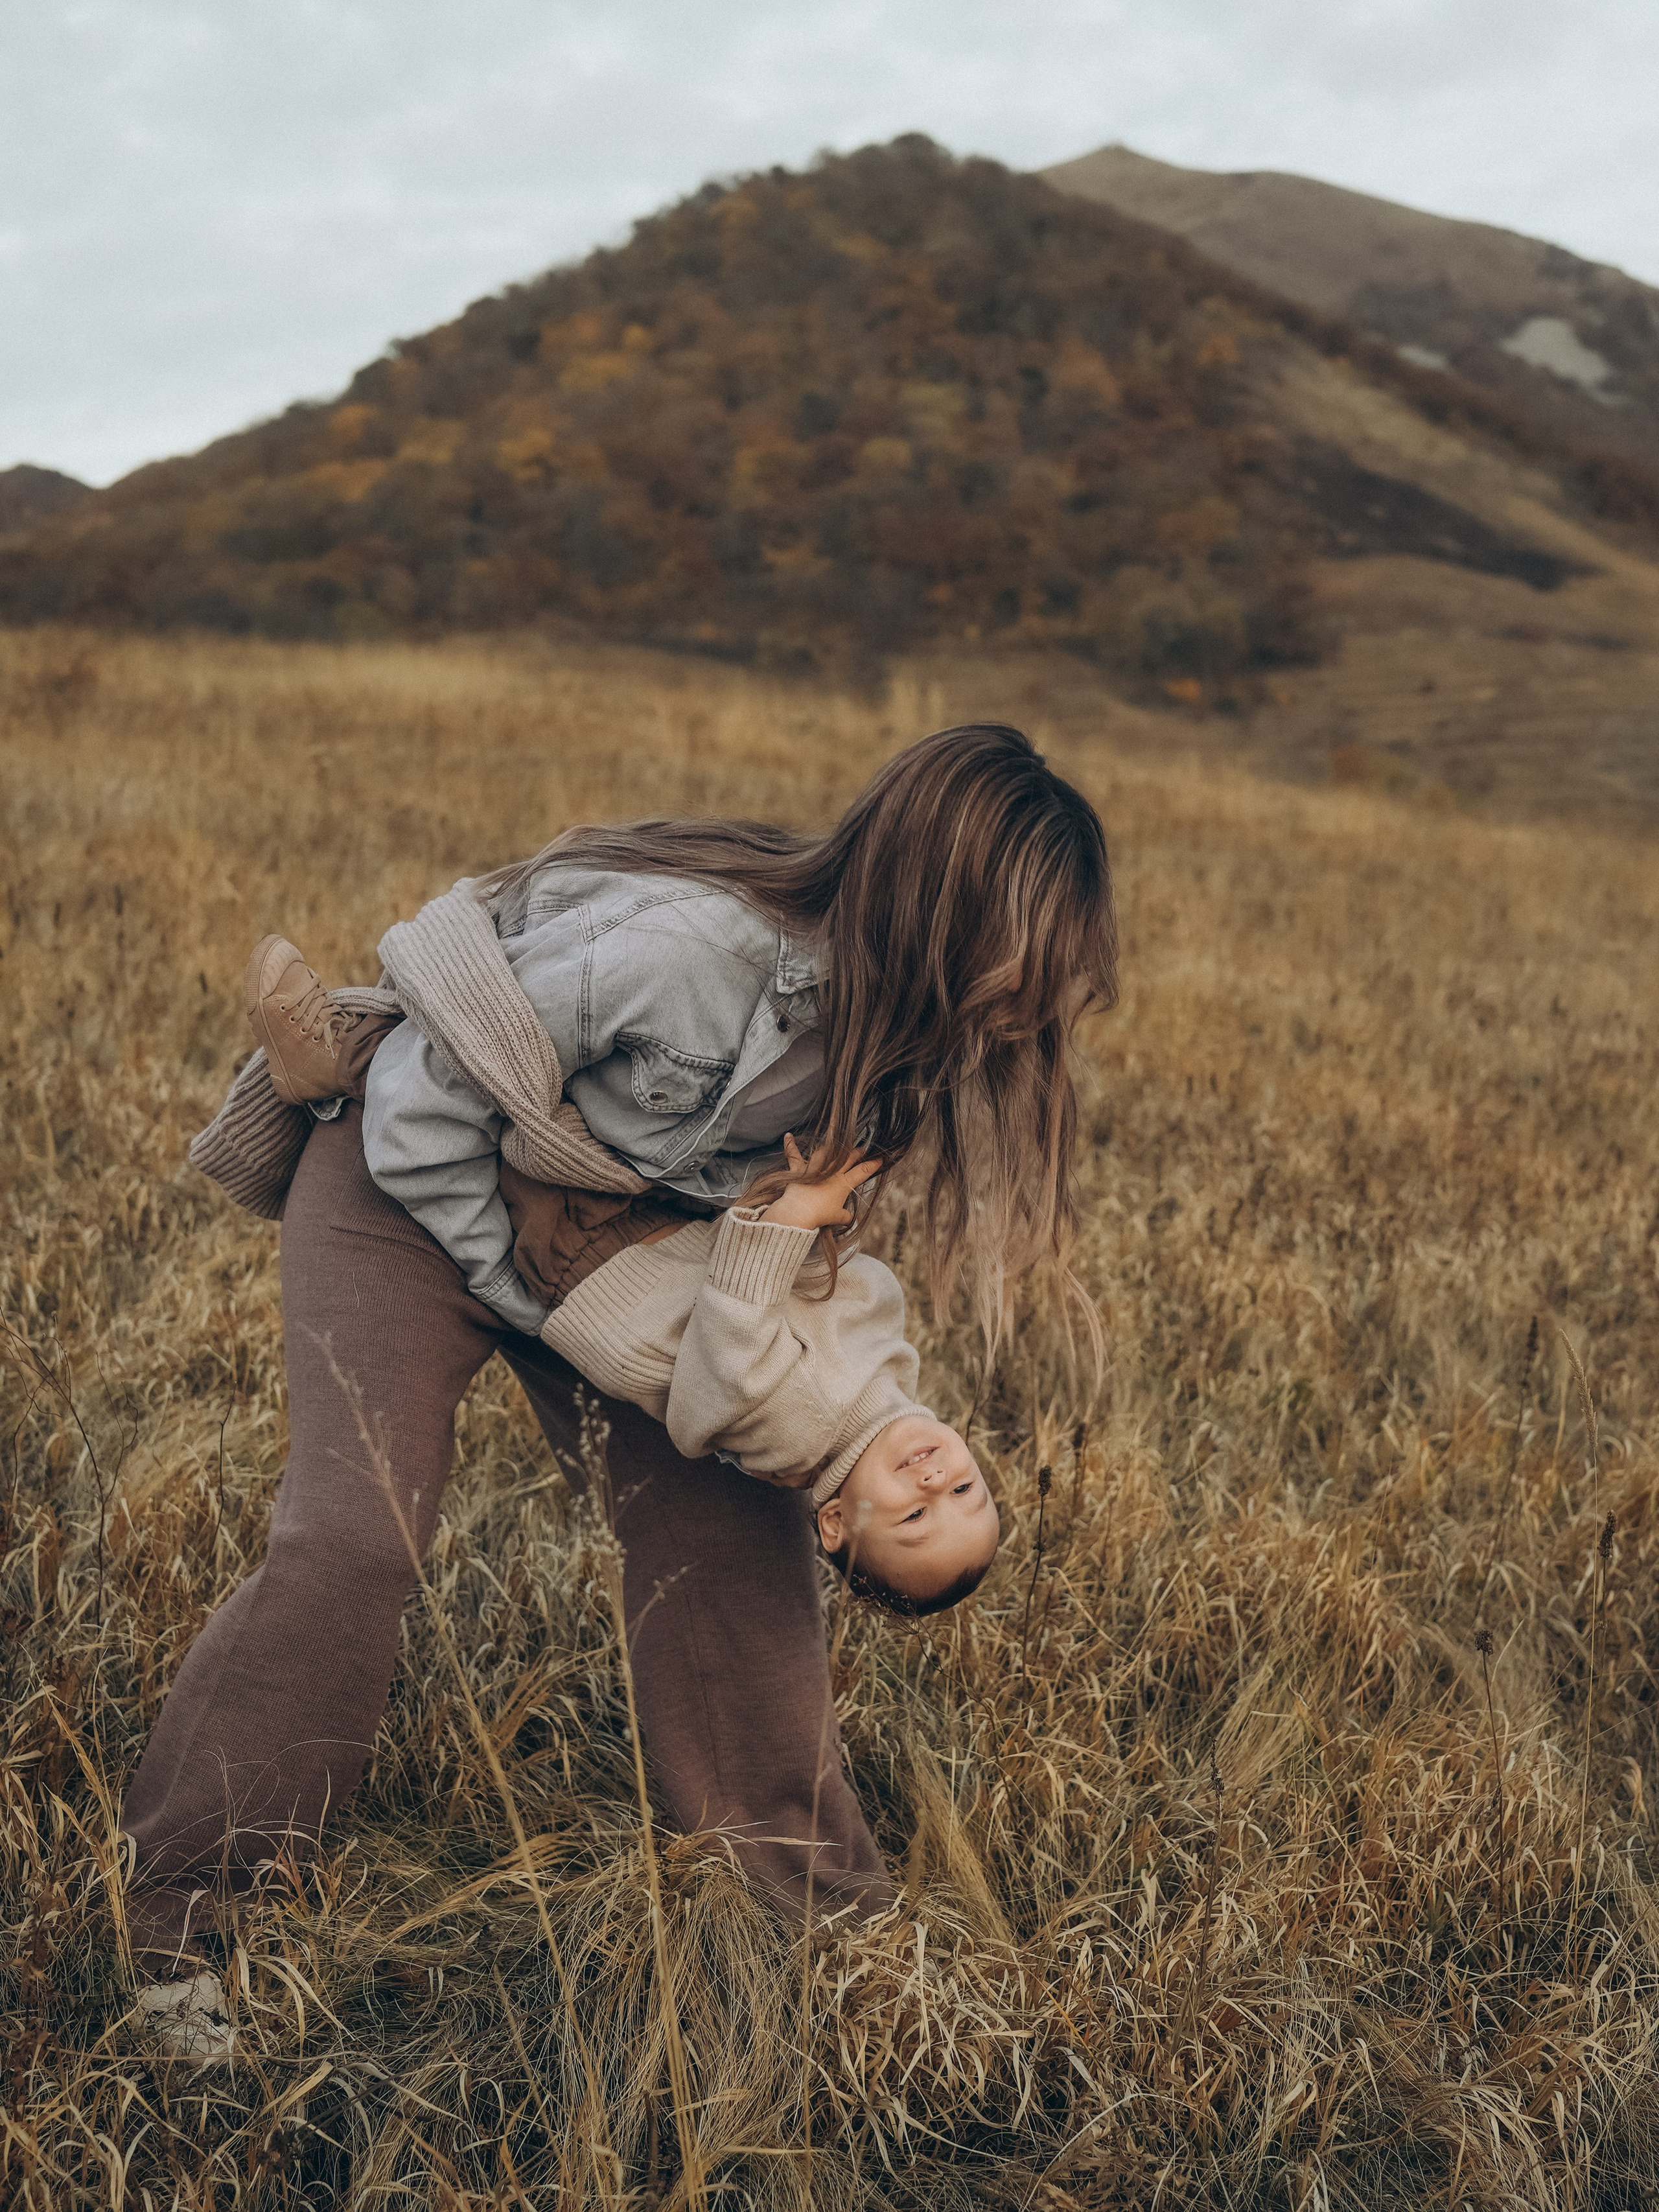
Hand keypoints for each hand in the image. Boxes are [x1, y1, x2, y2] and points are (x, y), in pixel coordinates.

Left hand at [760, 1133, 880, 1230]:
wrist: (801, 1211)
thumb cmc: (820, 1214)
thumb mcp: (837, 1217)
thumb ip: (845, 1216)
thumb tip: (849, 1219)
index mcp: (843, 1183)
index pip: (863, 1171)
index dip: (873, 1165)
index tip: (879, 1159)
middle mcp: (831, 1172)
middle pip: (847, 1157)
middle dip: (856, 1152)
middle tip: (862, 1149)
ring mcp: (816, 1168)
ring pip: (826, 1152)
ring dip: (832, 1148)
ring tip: (836, 1145)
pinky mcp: (800, 1169)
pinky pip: (794, 1155)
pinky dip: (790, 1146)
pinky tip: (788, 1136)